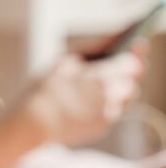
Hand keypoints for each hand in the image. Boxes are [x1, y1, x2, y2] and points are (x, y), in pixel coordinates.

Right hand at [23, 49, 145, 145]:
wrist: (31, 124)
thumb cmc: (44, 89)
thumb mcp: (63, 62)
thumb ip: (93, 49)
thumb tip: (114, 39)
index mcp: (102, 77)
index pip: (133, 64)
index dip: (133, 56)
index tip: (135, 47)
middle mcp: (111, 97)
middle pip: (131, 83)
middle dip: (124, 76)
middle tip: (109, 71)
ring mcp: (108, 115)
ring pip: (124, 99)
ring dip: (116, 91)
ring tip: (95, 88)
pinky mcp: (102, 128)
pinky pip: (111, 112)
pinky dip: (104, 106)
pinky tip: (85, 104)